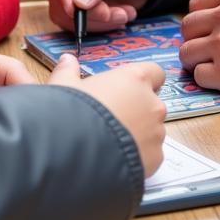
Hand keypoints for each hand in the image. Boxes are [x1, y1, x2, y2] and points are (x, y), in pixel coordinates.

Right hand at [44, 0, 163, 32]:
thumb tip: (79, 1)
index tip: (78, 10)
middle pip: (60, 0)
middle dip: (89, 13)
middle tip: (117, 14)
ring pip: (69, 18)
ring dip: (100, 22)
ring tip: (126, 13)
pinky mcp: (82, 9)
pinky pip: (81, 26)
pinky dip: (103, 26)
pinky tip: (123, 14)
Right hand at [49, 53, 166, 176]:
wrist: (73, 154)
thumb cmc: (71, 114)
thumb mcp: (64, 86)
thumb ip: (69, 71)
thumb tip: (67, 60)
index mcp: (135, 79)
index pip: (155, 73)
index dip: (143, 82)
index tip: (130, 89)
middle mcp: (152, 104)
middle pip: (152, 104)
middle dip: (137, 111)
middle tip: (112, 119)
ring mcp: (156, 133)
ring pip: (152, 132)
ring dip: (138, 135)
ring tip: (110, 142)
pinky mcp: (155, 159)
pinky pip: (150, 155)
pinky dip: (137, 157)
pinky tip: (115, 159)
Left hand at [179, 0, 219, 100]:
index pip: (197, 2)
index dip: (200, 17)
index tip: (206, 28)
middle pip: (187, 26)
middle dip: (194, 39)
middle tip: (206, 48)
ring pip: (186, 52)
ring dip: (196, 60)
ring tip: (210, 65)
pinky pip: (198, 75)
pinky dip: (207, 79)